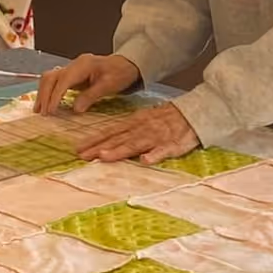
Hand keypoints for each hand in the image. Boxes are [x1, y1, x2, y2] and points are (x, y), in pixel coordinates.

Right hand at [36, 53, 140, 116]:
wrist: (125, 64)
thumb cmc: (120, 73)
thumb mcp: (109, 85)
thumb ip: (91, 96)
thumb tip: (75, 110)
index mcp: (83, 64)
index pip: (64, 80)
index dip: (55, 95)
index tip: (50, 111)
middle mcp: (74, 65)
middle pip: (51, 77)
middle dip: (44, 95)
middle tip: (42, 113)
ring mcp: (71, 69)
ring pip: (49, 78)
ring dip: (42, 94)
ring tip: (39, 111)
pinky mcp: (71, 75)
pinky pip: (54, 82)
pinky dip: (48, 92)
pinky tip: (45, 104)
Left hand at [79, 102, 198, 164]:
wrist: (195, 112)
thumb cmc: (167, 119)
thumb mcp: (144, 119)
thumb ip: (127, 130)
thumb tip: (105, 142)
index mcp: (135, 122)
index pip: (111, 131)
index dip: (94, 140)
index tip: (78, 148)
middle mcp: (143, 128)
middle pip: (118, 139)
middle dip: (100, 147)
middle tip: (82, 156)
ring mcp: (157, 136)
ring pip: (136, 143)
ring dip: (120, 150)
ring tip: (104, 157)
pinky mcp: (173, 144)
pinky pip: (163, 150)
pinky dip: (154, 155)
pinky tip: (145, 160)